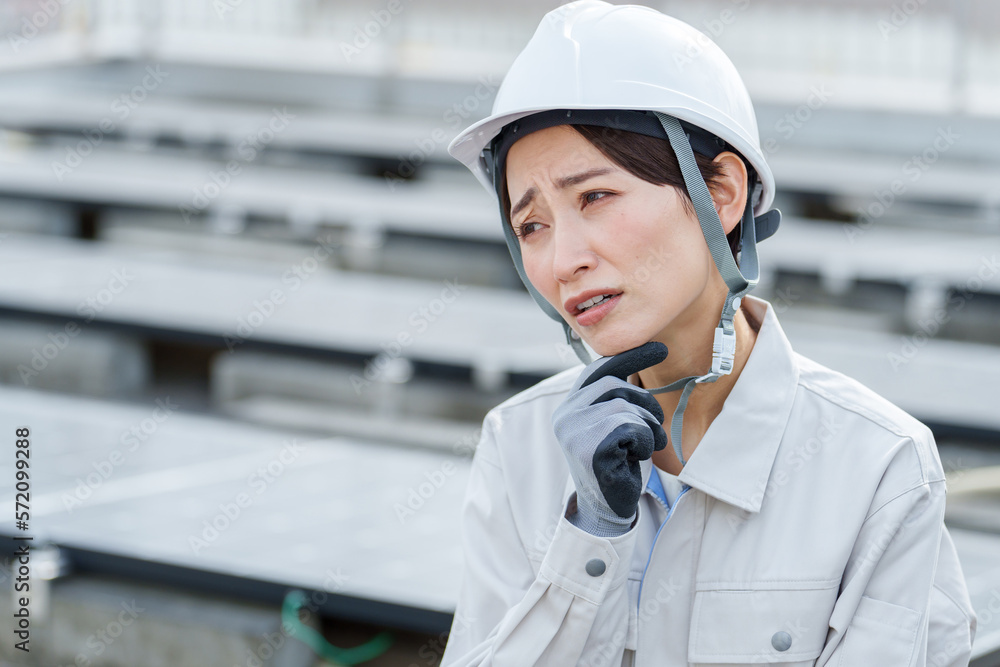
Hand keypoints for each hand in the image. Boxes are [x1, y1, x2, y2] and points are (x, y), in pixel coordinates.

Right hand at [552, 341, 668, 536]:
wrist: (606, 509)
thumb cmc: (615, 465)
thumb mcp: (611, 426)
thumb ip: (612, 400)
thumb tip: (632, 366)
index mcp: (569, 407)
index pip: (597, 369)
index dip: (629, 356)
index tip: (660, 347)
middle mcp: (565, 415)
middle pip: (614, 384)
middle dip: (644, 403)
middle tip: (656, 426)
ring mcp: (574, 430)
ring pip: (625, 406)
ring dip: (646, 427)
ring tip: (642, 447)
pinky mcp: (590, 447)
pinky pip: (632, 427)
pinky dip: (645, 441)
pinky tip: (635, 457)